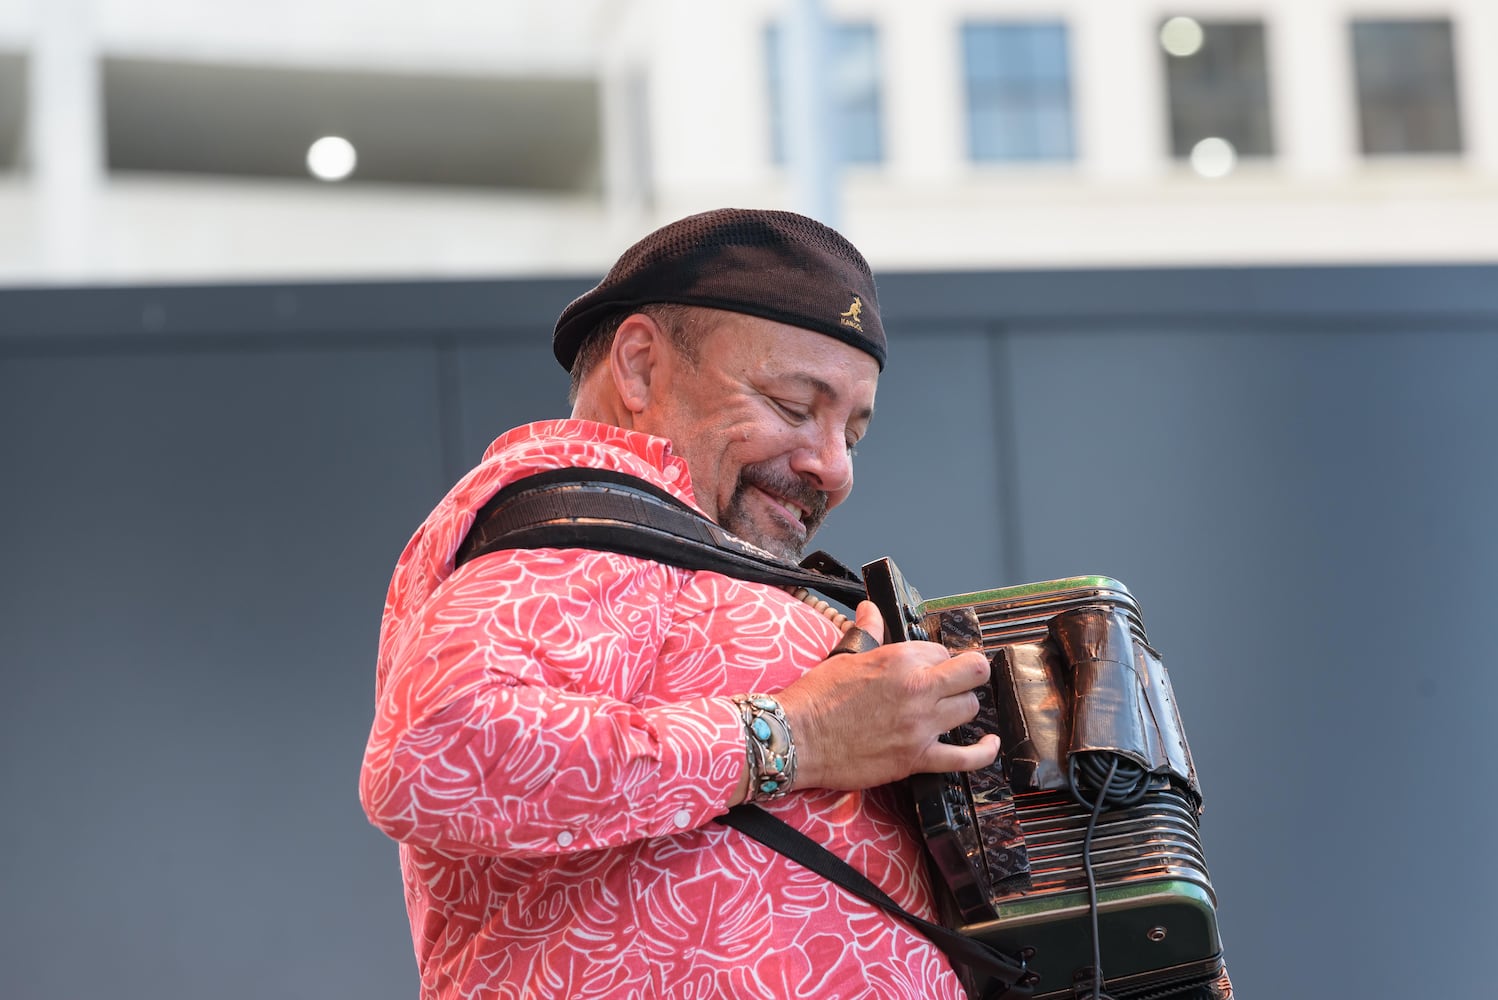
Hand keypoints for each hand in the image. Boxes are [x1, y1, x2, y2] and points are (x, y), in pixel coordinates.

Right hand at [776, 600, 1000, 790]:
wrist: (796, 738)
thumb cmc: (816, 698)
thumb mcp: (844, 655)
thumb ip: (867, 631)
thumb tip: (871, 610)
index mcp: (899, 659)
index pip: (942, 651)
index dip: (937, 659)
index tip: (930, 667)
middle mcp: (916, 689)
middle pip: (972, 674)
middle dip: (968, 673)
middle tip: (957, 680)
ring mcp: (920, 725)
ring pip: (970, 709)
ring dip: (962, 707)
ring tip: (948, 709)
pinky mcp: (916, 758)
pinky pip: (965, 758)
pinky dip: (983, 752)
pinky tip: (989, 743)